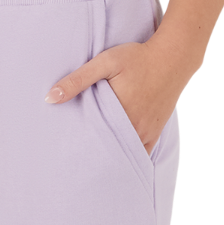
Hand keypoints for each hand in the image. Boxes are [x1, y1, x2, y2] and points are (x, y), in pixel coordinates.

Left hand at [45, 39, 196, 154]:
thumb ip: (77, 80)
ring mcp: (146, 134)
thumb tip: (50, 98)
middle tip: (74, 168)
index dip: (79, 152)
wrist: (174, 56)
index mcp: (119, 115)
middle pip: (108, 153)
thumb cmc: (137, 57)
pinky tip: (115, 165)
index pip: (92, 142)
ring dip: (109, 160)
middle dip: (92, 160)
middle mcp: (134, 130)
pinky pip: (140, 154)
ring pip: (124, 156)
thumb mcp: (105, 62)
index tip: (65, 159)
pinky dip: (128, 159)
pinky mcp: (154, 133)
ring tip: (91, 167)